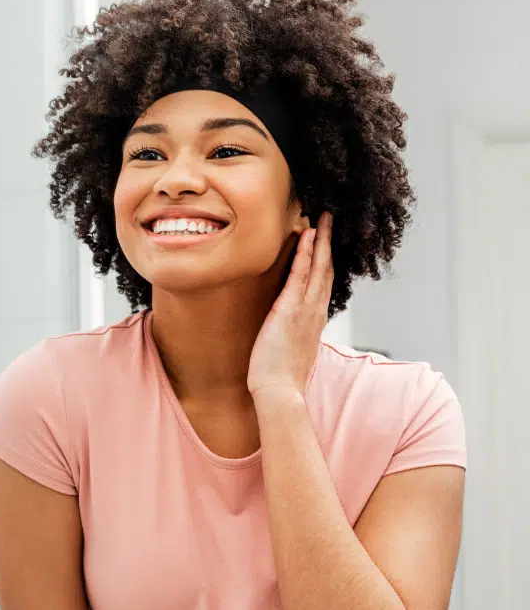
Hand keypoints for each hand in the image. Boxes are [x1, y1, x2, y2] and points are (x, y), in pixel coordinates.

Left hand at [247, 212, 333, 398]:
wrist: (279, 392)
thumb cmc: (279, 377)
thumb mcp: (290, 350)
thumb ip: (292, 334)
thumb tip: (287, 329)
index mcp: (315, 319)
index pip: (323, 282)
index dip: (326, 260)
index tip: (326, 241)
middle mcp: (315, 311)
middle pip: (327, 269)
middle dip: (328, 242)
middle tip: (330, 218)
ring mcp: (305, 310)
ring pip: (318, 267)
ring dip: (320, 240)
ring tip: (322, 217)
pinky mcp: (290, 310)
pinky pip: (299, 275)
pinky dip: (304, 254)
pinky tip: (305, 235)